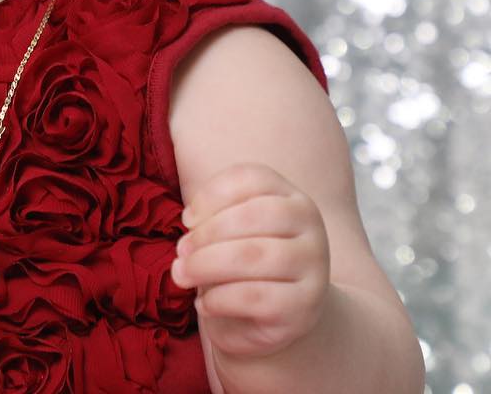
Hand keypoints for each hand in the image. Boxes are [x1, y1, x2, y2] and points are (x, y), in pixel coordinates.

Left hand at [170, 162, 330, 359]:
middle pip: (252, 216)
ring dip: (205, 265)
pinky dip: (219, 298)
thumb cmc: (248, 262)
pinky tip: (203, 304)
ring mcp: (314, 267)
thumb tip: (191, 222)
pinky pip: (254, 297)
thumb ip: (215, 216)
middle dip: (206, 233)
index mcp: (292, 198)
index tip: (188, 218)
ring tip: (182, 274)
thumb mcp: (235, 230)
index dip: (212, 194)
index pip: (252, 178)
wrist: (284, 316)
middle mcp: (310, 226)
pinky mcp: (304, 307)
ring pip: (252, 255)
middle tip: (180, 251)